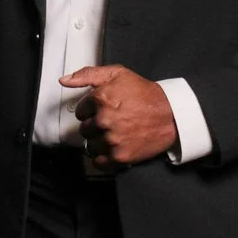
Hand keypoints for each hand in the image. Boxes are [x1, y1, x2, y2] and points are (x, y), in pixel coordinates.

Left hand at [61, 64, 177, 167]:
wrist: (171, 115)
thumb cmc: (146, 95)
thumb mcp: (118, 74)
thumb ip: (88, 74)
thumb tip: (65, 80)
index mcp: (101, 98)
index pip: (80, 110)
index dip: (92, 110)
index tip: (103, 110)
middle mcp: (104, 119)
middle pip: (84, 129)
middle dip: (95, 126)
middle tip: (112, 121)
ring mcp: (111, 139)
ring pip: (90, 146)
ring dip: (99, 142)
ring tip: (115, 134)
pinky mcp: (119, 156)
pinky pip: (99, 162)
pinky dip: (104, 158)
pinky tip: (114, 148)